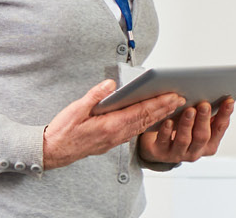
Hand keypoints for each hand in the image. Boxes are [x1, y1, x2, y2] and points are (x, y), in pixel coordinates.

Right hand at [43, 80, 185, 169]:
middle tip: (182, 98)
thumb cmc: (62, 130)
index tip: (173, 96)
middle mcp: (116, 134)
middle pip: (147, 119)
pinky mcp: (113, 141)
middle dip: (166, 108)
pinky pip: (136, 131)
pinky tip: (157, 119)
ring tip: (174, 106)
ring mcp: (116, 139)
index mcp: (109, 125)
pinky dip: (149, 123)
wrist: (53, 152)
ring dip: (161, 116)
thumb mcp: (75, 110)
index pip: (140, 112)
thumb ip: (94, 96)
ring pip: (143, 126)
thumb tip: (111, 84)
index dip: (159, 103)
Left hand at [140, 98, 233, 163]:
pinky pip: (164, 142)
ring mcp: (178, 154)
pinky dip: (167, 131)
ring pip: (184, 140)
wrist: (157, 146)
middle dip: (204, 119)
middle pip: (202, 136)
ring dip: (187, 124)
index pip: (219, 128)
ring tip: (189, 110)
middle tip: (204, 105)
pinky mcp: (160, 153)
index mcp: (209, 144)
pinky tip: (168, 121)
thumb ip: (208, 115)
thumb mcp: (198, 124)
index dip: (225, 115)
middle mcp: (195, 151)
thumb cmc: (181, 130)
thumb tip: (220, 96)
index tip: (228, 101)